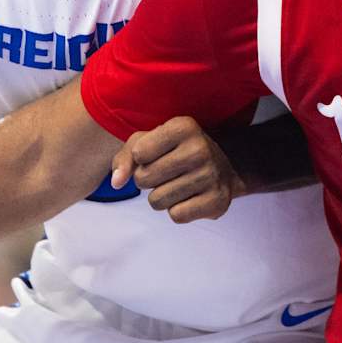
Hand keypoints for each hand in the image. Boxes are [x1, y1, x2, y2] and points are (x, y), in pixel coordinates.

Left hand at [109, 116, 241, 222]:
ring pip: (157, 201)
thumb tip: (116, 182)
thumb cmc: (176, 151)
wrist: (224, 165)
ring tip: (178, 184)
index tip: (157, 154)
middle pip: (143, 179)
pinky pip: (176, 216)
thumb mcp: (150, 142)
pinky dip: (177, 210)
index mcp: (183, 127)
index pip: (138, 154)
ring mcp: (211, 175)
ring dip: (161, 197)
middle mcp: (199, 148)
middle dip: (148, 180)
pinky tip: (190, 197)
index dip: (141, 159)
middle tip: (167, 172)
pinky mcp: (217, 201)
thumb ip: (125, 158)